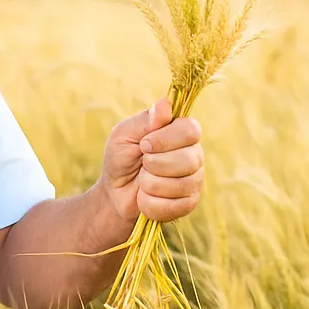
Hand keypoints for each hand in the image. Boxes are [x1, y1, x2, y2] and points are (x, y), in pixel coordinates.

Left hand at [101, 98, 203, 225]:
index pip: (191, 130)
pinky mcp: (188, 203)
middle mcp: (194, 153)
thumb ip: (146, 120)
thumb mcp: (125, 134)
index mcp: (181, 131)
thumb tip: (164, 102)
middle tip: (142, 163)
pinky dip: (150, 202)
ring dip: (150, 184)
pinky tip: (145, 196)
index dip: (166, 139)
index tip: (144, 144)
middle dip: (155, 164)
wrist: (114, 192)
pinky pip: (174, 206)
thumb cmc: (121, 156)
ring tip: (142, 180)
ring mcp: (194, 179)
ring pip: (181, 184)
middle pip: (189, 159)